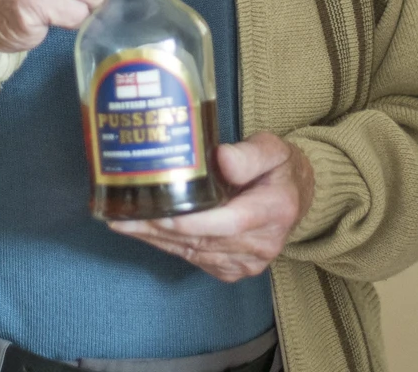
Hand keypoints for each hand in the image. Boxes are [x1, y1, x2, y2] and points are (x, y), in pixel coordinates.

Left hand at [110, 132, 314, 281]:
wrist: (295, 196)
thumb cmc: (278, 167)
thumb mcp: (272, 148)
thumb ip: (249, 154)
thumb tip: (222, 158)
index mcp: (274, 210)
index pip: (230, 222)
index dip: (194, 223)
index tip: (162, 217)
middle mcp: (261, 243)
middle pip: (203, 240)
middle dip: (160, 231)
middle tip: (122, 217)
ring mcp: (248, 262)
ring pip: (194, 253)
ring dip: (156, 241)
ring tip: (122, 223)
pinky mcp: (234, 269)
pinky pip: (196, 259)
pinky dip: (168, 247)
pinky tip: (143, 233)